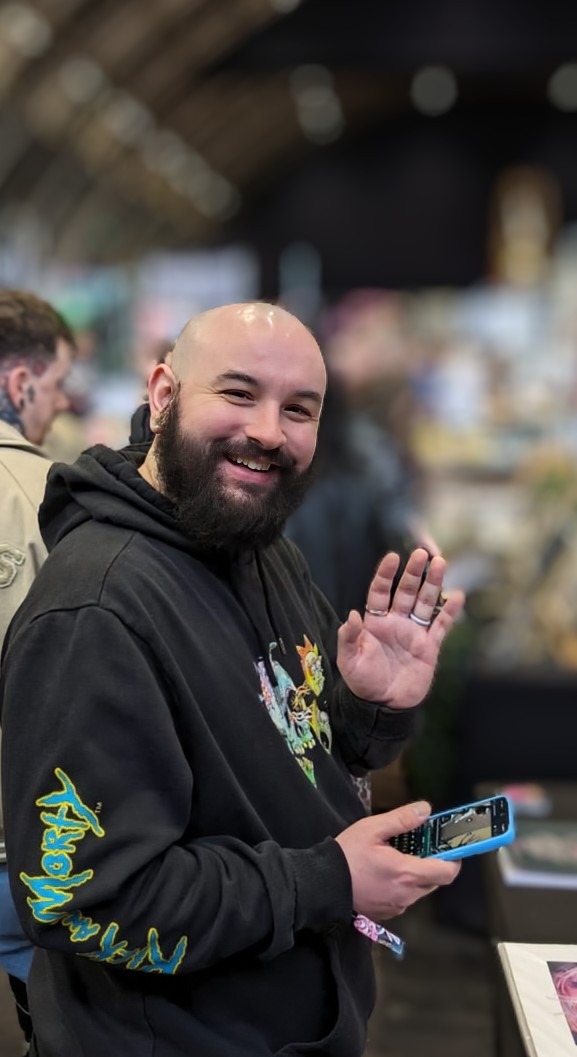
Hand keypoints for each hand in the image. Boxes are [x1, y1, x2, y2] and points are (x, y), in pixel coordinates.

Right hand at [335, 801, 460, 920]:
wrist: (323, 884)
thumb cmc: (347, 855)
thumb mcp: (373, 829)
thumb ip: (402, 819)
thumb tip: (425, 810)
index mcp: (407, 873)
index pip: (447, 872)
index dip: (453, 859)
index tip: (448, 846)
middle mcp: (407, 894)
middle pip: (435, 881)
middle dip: (432, 863)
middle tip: (418, 846)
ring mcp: (397, 906)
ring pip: (419, 890)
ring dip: (416, 875)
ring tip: (397, 858)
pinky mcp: (387, 913)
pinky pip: (404, 898)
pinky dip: (402, 886)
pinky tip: (385, 874)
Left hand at [336, 548, 464, 707]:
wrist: (383, 707)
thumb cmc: (363, 683)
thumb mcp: (350, 660)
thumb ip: (350, 638)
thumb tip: (352, 615)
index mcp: (375, 622)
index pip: (380, 592)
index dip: (386, 574)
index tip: (393, 557)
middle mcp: (396, 622)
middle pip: (407, 592)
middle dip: (414, 573)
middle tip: (422, 553)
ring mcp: (414, 633)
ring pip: (425, 603)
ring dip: (433, 584)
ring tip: (441, 563)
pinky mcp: (429, 647)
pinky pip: (441, 626)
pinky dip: (450, 612)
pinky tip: (457, 596)